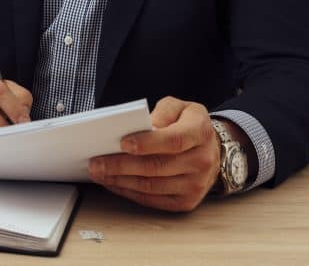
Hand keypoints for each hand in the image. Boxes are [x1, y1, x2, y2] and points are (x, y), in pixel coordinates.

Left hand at [88, 96, 219, 211]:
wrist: (211, 149)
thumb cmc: (188, 125)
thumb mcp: (179, 107)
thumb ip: (161, 112)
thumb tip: (143, 126)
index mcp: (200, 132)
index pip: (173, 140)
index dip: (147, 143)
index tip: (122, 143)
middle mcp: (201, 161)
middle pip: (157, 166)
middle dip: (121, 165)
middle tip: (96, 162)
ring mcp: (195, 184)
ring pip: (151, 186)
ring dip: (120, 181)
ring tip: (98, 173)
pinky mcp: (186, 201)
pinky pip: (153, 200)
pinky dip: (129, 192)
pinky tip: (113, 183)